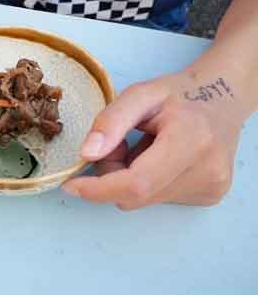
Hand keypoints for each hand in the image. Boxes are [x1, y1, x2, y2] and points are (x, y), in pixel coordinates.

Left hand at [62, 71, 242, 209]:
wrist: (223, 100)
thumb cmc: (179, 94)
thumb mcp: (140, 94)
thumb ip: (111, 122)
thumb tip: (87, 154)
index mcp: (191, 140)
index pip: (137, 182)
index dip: (99, 189)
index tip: (72, 184)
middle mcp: (207, 170)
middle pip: (135, 195)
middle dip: (111, 177)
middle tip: (118, 145)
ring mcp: (211, 187)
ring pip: (143, 200)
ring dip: (128, 180)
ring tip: (143, 148)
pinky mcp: (209, 196)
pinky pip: (157, 198)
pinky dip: (146, 183)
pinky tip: (158, 160)